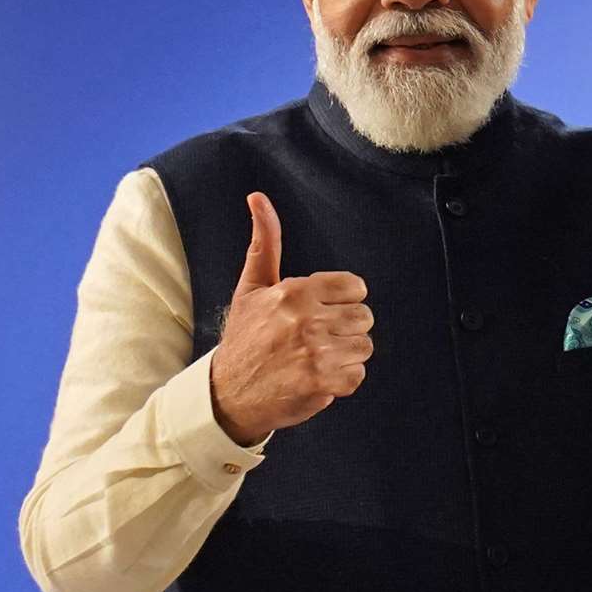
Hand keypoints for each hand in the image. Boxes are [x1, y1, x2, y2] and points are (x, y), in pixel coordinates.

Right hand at [209, 192, 374, 444]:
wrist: (227, 395)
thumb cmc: (245, 337)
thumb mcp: (251, 287)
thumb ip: (265, 243)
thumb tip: (258, 197)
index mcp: (294, 292)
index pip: (356, 288)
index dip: (341, 302)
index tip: (320, 313)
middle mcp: (306, 319)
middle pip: (364, 318)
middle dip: (344, 329)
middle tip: (314, 339)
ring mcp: (315, 352)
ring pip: (364, 346)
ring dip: (345, 356)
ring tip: (315, 359)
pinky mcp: (321, 383)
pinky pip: (357, 375)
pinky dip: (341, 381)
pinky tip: (317, 378)